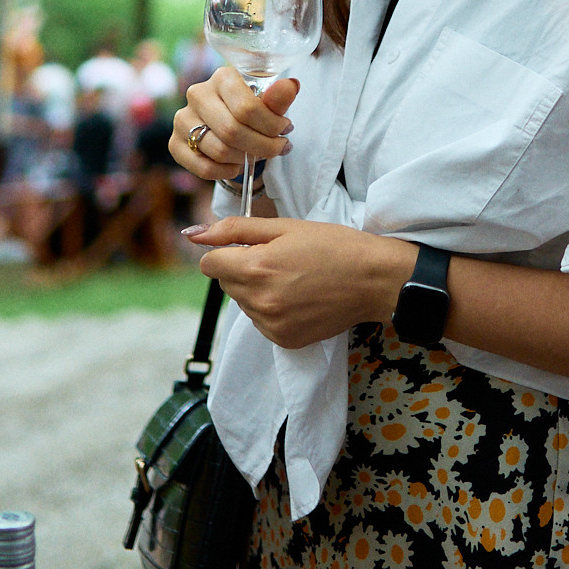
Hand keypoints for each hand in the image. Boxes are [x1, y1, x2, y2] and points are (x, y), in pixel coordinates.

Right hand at [169, 68, 296, 182]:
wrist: (228, 126)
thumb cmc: (252, 112)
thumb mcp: (269, 104)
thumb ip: (279, 98)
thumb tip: (291, 86)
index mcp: (222, 77)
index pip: (247, 108)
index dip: (271, 126)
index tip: (286, 130)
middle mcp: (197, 94)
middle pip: (232, 131)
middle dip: (263, 146)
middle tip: (278, 148)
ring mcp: (182, 119)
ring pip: (219, 150)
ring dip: (245, 159)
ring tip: (256, 154)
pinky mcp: (174, 143)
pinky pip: (203, 168)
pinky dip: (226, 172)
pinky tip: (236, 165)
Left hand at [185, 217, 415, 347]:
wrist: (373, 280)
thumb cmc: (333, 245)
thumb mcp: (285, 227)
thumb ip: (236, 230)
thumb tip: (194, 234)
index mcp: (255, 268)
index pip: (209, 264)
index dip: (227, 251)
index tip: (251, 247)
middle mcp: (258, 302)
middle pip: (226, 283)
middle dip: (242, 269)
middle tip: (279, 260)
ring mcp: (271, 325)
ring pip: (243, 303)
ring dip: (256, 290)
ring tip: (292, 278)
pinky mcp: (284, 340)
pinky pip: (261, 322)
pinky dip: (272, 309)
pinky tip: (298, 298)